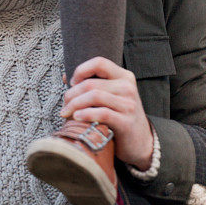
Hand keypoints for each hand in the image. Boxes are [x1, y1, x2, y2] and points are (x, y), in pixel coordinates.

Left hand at [61, 56, 153, 170]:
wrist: (140, 141)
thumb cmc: (120, 116)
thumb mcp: (111, 96)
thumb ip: (93, 85)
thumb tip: (65, 77)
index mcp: (124, 76)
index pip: (99, 63)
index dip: (81, 70)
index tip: (71, 83)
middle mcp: (127, 87)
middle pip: (91, 83)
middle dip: (72, 93)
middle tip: (65, 104)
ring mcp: (128, 104)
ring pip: (94, 96)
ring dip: (75, 104)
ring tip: (66, 112)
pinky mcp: (126, 121)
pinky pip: (102, 113)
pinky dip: (85, 114)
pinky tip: (76, 118)